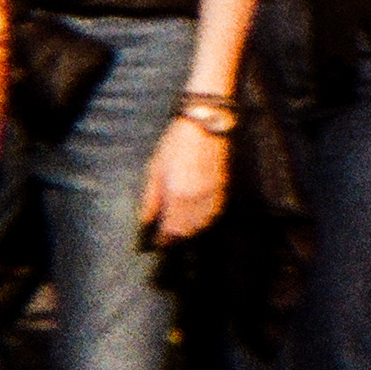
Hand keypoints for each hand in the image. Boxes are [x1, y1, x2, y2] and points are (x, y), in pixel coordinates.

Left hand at [138, 119, 227, 243]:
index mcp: (178, 196)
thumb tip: (146, 220)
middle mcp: (198, 200)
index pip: (171, 228)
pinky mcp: (224, 188)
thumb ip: (151, 198)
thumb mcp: (155, 169)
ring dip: (192, 231)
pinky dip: (206, 221)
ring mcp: (213, 195)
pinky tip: (200, 221)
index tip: (158, 244)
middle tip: (168, 241)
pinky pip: (215, 213)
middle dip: (178, 237)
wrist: (206, 125)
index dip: (164, 239)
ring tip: (182, 233)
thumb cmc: (176, 144)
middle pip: (188, 229)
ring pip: (204, 223)